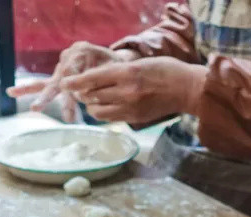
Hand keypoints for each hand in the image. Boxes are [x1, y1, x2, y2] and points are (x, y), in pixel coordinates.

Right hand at [7, 42, 136, 122]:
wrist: (111, 60)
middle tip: (40, 107)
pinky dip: (26, 90)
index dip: (73, 85)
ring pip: (48, 84)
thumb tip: (83, 95)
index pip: (73, 71)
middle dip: (52, 96)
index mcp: (81, 51)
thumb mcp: (113, 70)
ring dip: (37, 96)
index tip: (77, 98)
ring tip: (24, 102)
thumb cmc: (115, 67)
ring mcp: (60, 69)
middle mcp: (67, 58)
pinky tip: (9, 92)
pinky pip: (41, 84)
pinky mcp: (57, 79)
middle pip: (59, 79)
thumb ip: (100, 81)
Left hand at [61, 57, 206, 124]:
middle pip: (92, 96)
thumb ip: (118, 72)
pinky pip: (110, 118)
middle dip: (82, 94)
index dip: (76, 82)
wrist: (186, 89)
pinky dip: (104, 113)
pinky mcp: (135, 119)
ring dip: (92, 106)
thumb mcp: (139, 64)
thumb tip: (95, 79)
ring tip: (94, 100)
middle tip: (79, 90)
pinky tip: (107, 106)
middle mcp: (127, 92)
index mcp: (127, 73)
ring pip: (98, 111)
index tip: (64, 83)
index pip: (93, 78)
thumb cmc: (165, 71)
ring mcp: (131, 107)